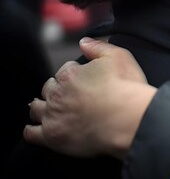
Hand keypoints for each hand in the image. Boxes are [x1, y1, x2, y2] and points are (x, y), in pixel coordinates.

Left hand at [24, 37, 156, 158]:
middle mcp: (57, 94)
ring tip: (49, 108)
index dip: (75, 73)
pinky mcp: (53, 136)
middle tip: (69, 95)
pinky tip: (36, 129)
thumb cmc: (126, 88)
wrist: (129, 119)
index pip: (65, 71)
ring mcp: (53, 116)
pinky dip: (31, 130)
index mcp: (70, 75)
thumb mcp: (118, 57)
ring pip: (36, 108)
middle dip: (56, 89)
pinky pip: (31, 134)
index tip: (84, 79)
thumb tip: (83, 42)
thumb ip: (98, 47)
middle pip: (49, 88)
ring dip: (41, 106)